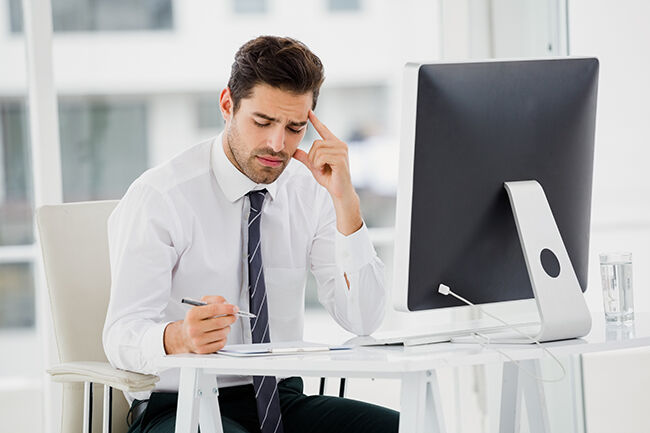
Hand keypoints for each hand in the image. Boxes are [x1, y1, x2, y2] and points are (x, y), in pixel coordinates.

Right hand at [164, 296, 237, 353]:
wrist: (184, 336)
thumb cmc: (194, 320)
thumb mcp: (200, 306)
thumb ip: (215, 300)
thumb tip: (227, 304)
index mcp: (192, 315)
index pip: (214, 309)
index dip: (228, 308)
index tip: (235, 308)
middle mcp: (193, 328)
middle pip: (220, 322)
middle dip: (231, 318)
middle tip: (234, 316)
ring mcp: (198, 340)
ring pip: (222, 333)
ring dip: (227, 328)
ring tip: (224, 325)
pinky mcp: (203, 350)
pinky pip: (221, 343)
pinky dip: (224, 338)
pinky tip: (219, 334)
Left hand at [293, 111, 362, 234]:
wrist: (339, 191)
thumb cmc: (330, 178)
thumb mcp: (314, 166)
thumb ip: (305, 157)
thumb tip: (294, 151)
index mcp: (335, 144)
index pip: (324, 130)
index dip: (316, 121)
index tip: (308, 112)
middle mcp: (340, 144)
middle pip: (316, 143)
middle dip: (313, 157)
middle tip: (320, 167)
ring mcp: (342, 151)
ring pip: (317, 150)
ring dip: (316, 162)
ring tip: (324, 168)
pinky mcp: (340, 159)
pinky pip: (321, 157)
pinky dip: (319, 165)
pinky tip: (327, 170)